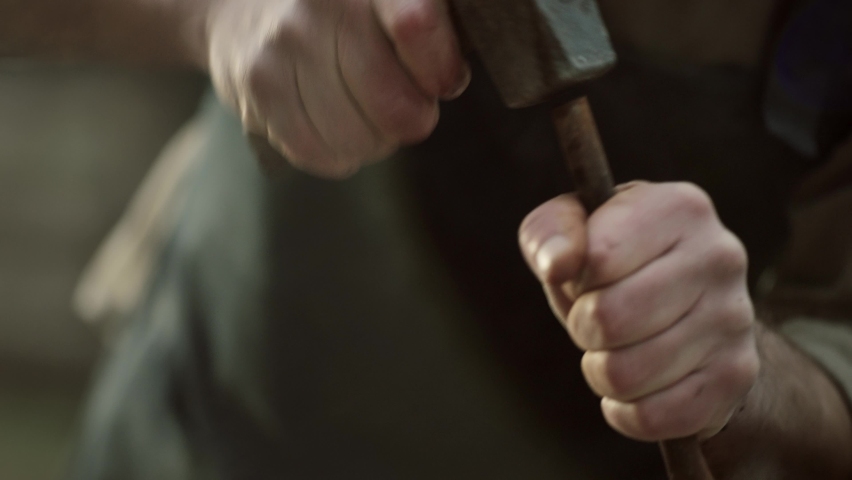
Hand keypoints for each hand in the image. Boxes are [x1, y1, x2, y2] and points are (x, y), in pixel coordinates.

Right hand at [203, 0, 469, 177]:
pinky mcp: (257, 83)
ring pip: (354, 137)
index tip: (443, 81)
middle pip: (392, 105)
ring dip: (371, 142)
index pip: (417, 26)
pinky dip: (335, 155)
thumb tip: (447, 82)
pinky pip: (313, 151)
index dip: (440, 70)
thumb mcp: (389, 6)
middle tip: (406, 109)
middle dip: (411, 121)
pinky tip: (334, 131)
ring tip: (364, 116)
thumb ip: (429, 33)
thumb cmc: (342, 15)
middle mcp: (322, 4)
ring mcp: (285, 43)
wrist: (245, 6)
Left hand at [518, 182, 758, 441]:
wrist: (689, 306)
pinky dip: (626, 410)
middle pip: (610, 319)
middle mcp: (720, 256)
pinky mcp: (735, 376)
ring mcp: (735, 318)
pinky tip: (636, 387)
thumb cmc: (615, 260)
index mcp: (681, 207)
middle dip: (584, 328)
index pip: (599, 258)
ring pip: (625, 375)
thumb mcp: (575, 230)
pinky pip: (652, 417)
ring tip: (617, 349)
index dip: (575, 278)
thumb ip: (550, 233)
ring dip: (602, 370)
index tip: (588, 275)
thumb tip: (558, 264)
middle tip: (597, 320)